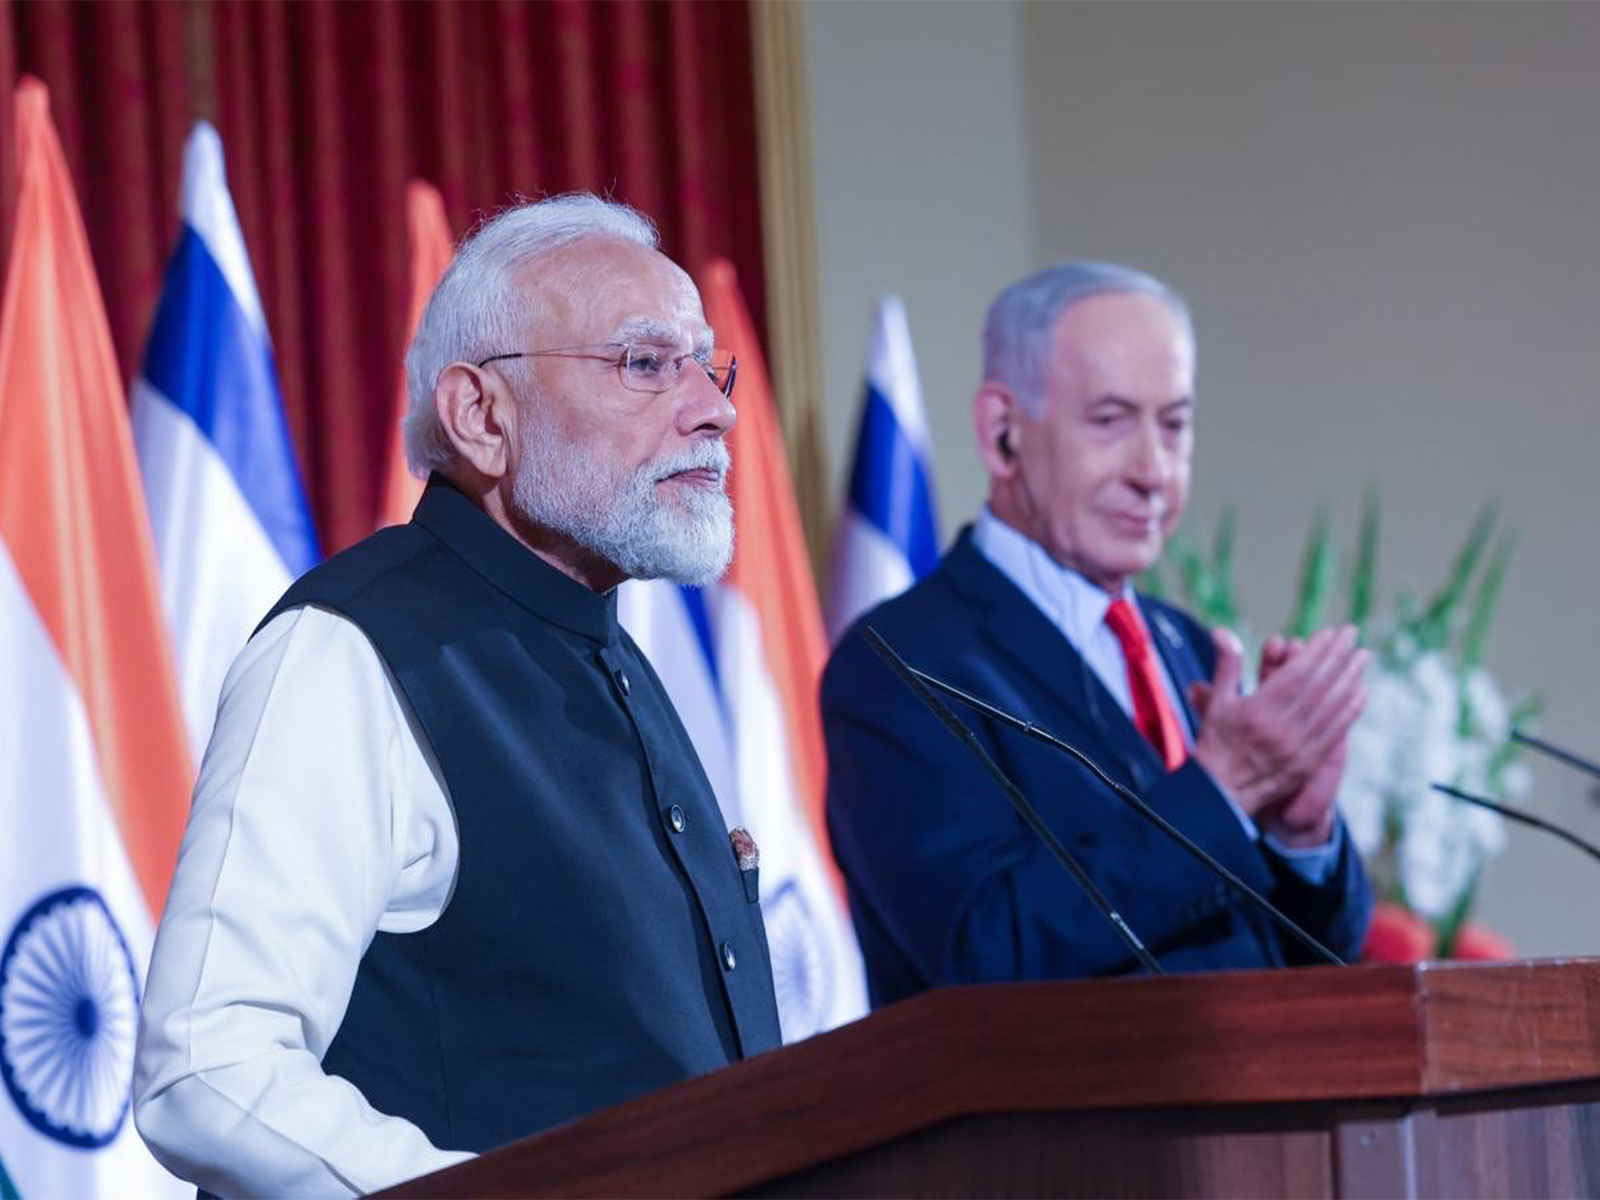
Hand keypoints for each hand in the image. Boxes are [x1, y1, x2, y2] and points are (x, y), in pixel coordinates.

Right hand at [1189, 625, 1367, 819]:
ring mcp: (1298, 747)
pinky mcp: (1309, 762)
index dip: (1316, 652)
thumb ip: (1227, 666)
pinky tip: (1361, 691)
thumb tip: (1222, 632)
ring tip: (1363, 656)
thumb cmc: (1218, 743)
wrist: (1224, 792)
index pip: (1296, 675)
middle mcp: (1280, 728)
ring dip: (1350, 679)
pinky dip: (1351, 709)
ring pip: (1332, 707)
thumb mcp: (1217, 703)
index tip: (1330, 633)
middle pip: (1318, 686)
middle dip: (1338, 657)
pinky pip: (1336, 731)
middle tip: (1352, 634)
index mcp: (1257, 710)